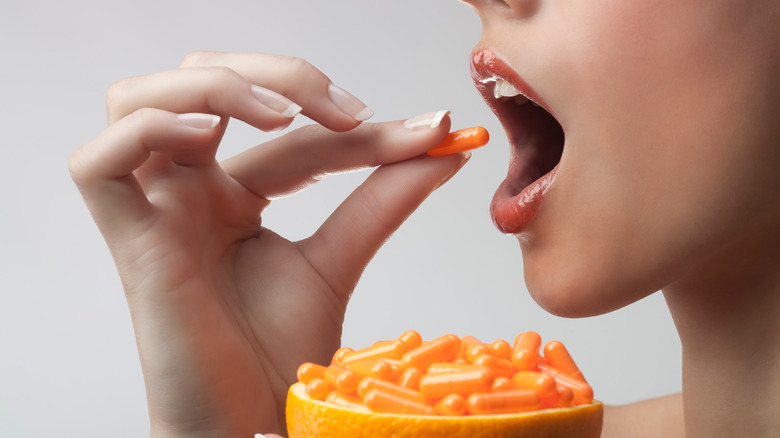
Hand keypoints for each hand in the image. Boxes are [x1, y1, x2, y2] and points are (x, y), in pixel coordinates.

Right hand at [69, 51, 467, 436]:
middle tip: (351, 112)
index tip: (430, 134)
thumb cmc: (279, 354)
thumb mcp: (340, 257)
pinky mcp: (129, 243)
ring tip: (284, 118)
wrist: (254, 424)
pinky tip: (209, 138)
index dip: (359, 130)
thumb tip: (442, 141)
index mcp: (232, 196)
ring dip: (218, 87)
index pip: (294, 135)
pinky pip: (101, 161)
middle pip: (208, 84)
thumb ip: (384, 198)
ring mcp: (154, 212)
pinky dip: (152, 128)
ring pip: (141, 98)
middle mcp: (188, 192)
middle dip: (281, 79)